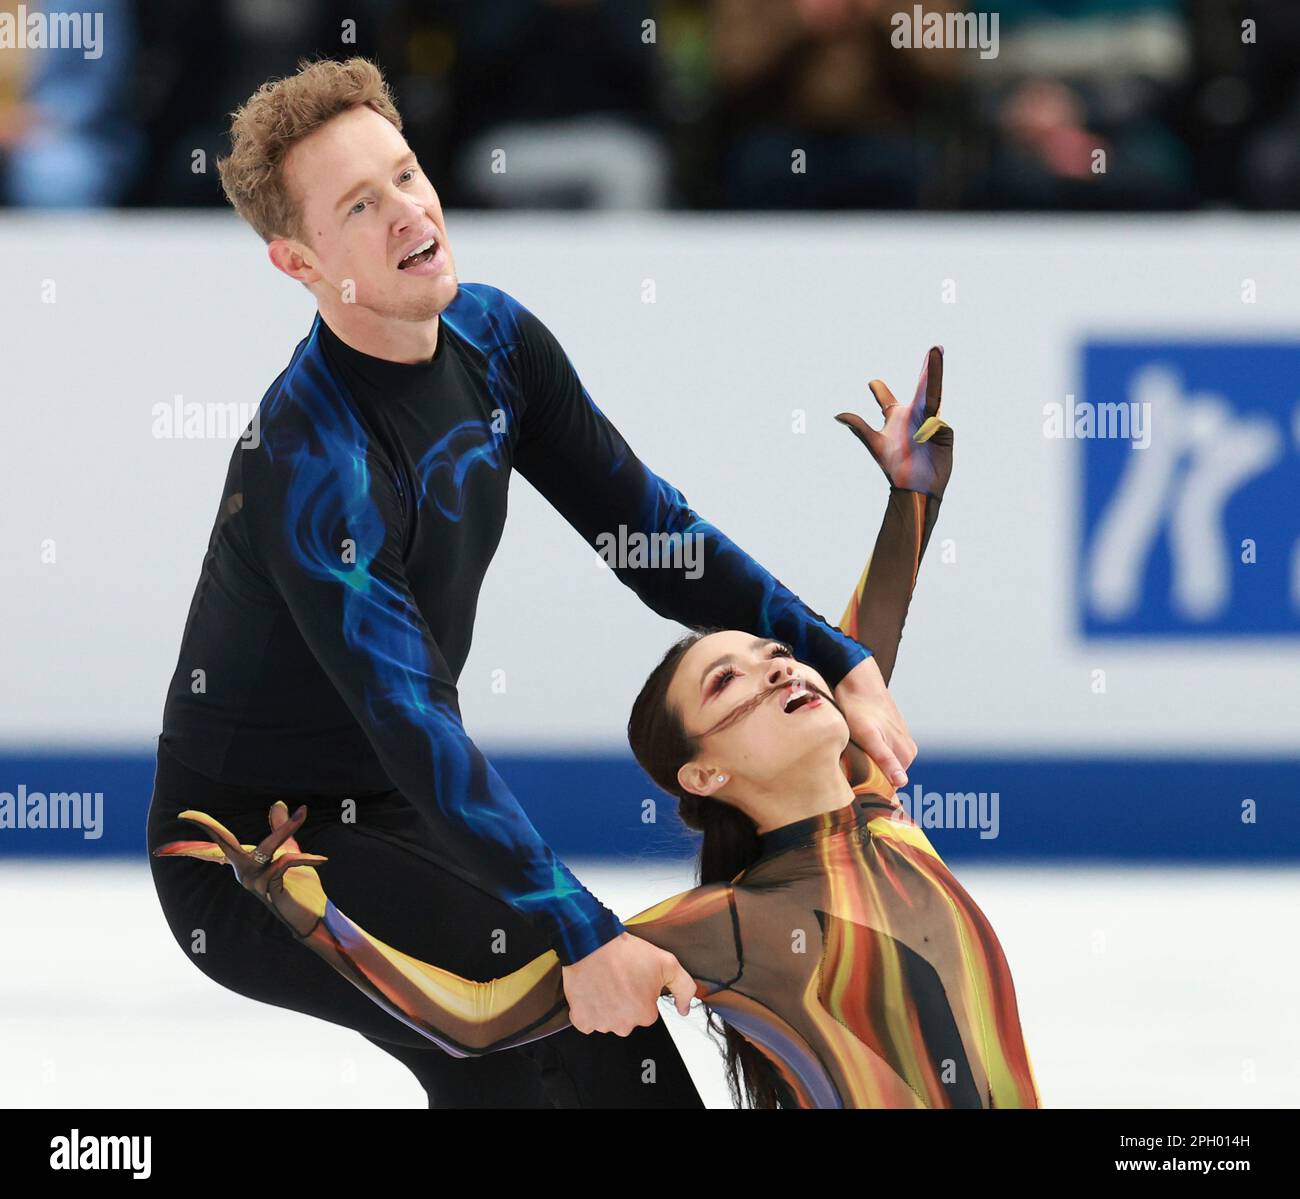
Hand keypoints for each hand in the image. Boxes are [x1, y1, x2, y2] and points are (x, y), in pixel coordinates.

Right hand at [152, 802, 329, 936]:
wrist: (311, 917)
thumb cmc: (299, 887)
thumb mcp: (290, 852)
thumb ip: (282, 830)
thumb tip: (279, 804)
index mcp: (244, 863)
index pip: (214, 847)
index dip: (196, 836)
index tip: (181, 816)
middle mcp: (244, 873)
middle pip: (222, 844)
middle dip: (207, 827)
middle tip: (186, 813)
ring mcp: (255, 884)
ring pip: (263, 848)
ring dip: (285, 830)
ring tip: (303, 813)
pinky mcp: (271, 891)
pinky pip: (284, 864)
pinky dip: (303, 857)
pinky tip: (321, 859)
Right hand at [561, 932, 695, 1034]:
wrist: (591, 943)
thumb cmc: (624, 952)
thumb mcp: (667, 963)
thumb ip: (684, 988)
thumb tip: (684, 1009)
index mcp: (645, 1014)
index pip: (646, 1010)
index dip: (640, 991)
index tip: (633, 977)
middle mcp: (624, 1025)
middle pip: (627, 1017)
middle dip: (624, 1001)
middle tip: (619, 978)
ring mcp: (601, 1024)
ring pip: (607, 1019)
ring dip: (606, 1005)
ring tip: (604, 981)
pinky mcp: (582, 1020)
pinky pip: (587, 1020)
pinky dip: (588, 1008)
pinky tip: (592, 990)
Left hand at [833, 655, 916, 787]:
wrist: (857, 681)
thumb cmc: (859, 708)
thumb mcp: (868, 736)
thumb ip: (886, 759)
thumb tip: (902, 781)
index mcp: (906, 755)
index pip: (891, 786)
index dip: (871, 786)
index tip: (855, 780)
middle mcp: (908, 750)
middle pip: (887, 776)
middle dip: (869, 774)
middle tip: (850, 763)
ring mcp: (901, 741)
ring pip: (883, 764)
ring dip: (868, 763)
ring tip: (853, 751)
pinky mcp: (893, 734)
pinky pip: (882, 752)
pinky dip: (869, 752)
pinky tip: (858, 743)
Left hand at [835, 345, 951, 498]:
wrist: (915, 488)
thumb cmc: (895, 468)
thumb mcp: (875, 445)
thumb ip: (858, 427)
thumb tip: (837, 414)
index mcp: (896, 416)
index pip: (886, 398)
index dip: (880, 389)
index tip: (872, 382)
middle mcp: (915, 415)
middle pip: (921, 386)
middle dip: (928, 367)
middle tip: (935, 347)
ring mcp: (931, 423)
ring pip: (933, 395)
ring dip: (935, 375)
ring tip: (938, 354)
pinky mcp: (944, 433)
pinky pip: (937, 424)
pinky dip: (930, 428)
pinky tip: (924, 438)